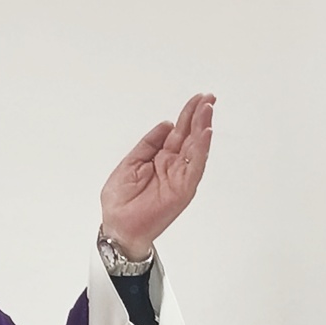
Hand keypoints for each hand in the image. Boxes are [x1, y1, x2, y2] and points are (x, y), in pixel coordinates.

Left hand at [99, 93, 214, 259]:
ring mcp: (179, 177)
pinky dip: (200, 150)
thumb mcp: (130, 163)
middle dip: (199, 116)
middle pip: (190, 137)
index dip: (187, 115)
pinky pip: (194, 167)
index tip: (198, 99)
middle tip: (208, 98)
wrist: (117, 226)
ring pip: (195, 149)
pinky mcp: (182, 190)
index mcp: (160, 159)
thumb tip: (166, 124)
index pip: (178, 133)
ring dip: (202, 128)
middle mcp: (173, 166)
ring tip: (207, 110)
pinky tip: (205, 134)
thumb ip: (148, 144)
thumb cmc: (120, 202)